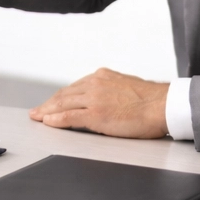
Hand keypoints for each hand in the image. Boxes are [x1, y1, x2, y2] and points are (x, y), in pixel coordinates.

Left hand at [28, 68, 169, 137]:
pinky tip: (47, 122)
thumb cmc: (152, 100)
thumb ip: (112, 89)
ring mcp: (94, 99)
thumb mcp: (127, 86)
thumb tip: (106, 98)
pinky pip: (69, 117)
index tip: (52, 102)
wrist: (163, 105)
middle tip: (37, 110)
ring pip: (62, 104)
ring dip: (47, 111)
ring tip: (37, 117)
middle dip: (48, 103)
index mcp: (102, 76)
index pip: (75, 87)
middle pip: (64, 94)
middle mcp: (95, 84)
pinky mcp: (95, 114)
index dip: (61, 96)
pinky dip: (55, 120)